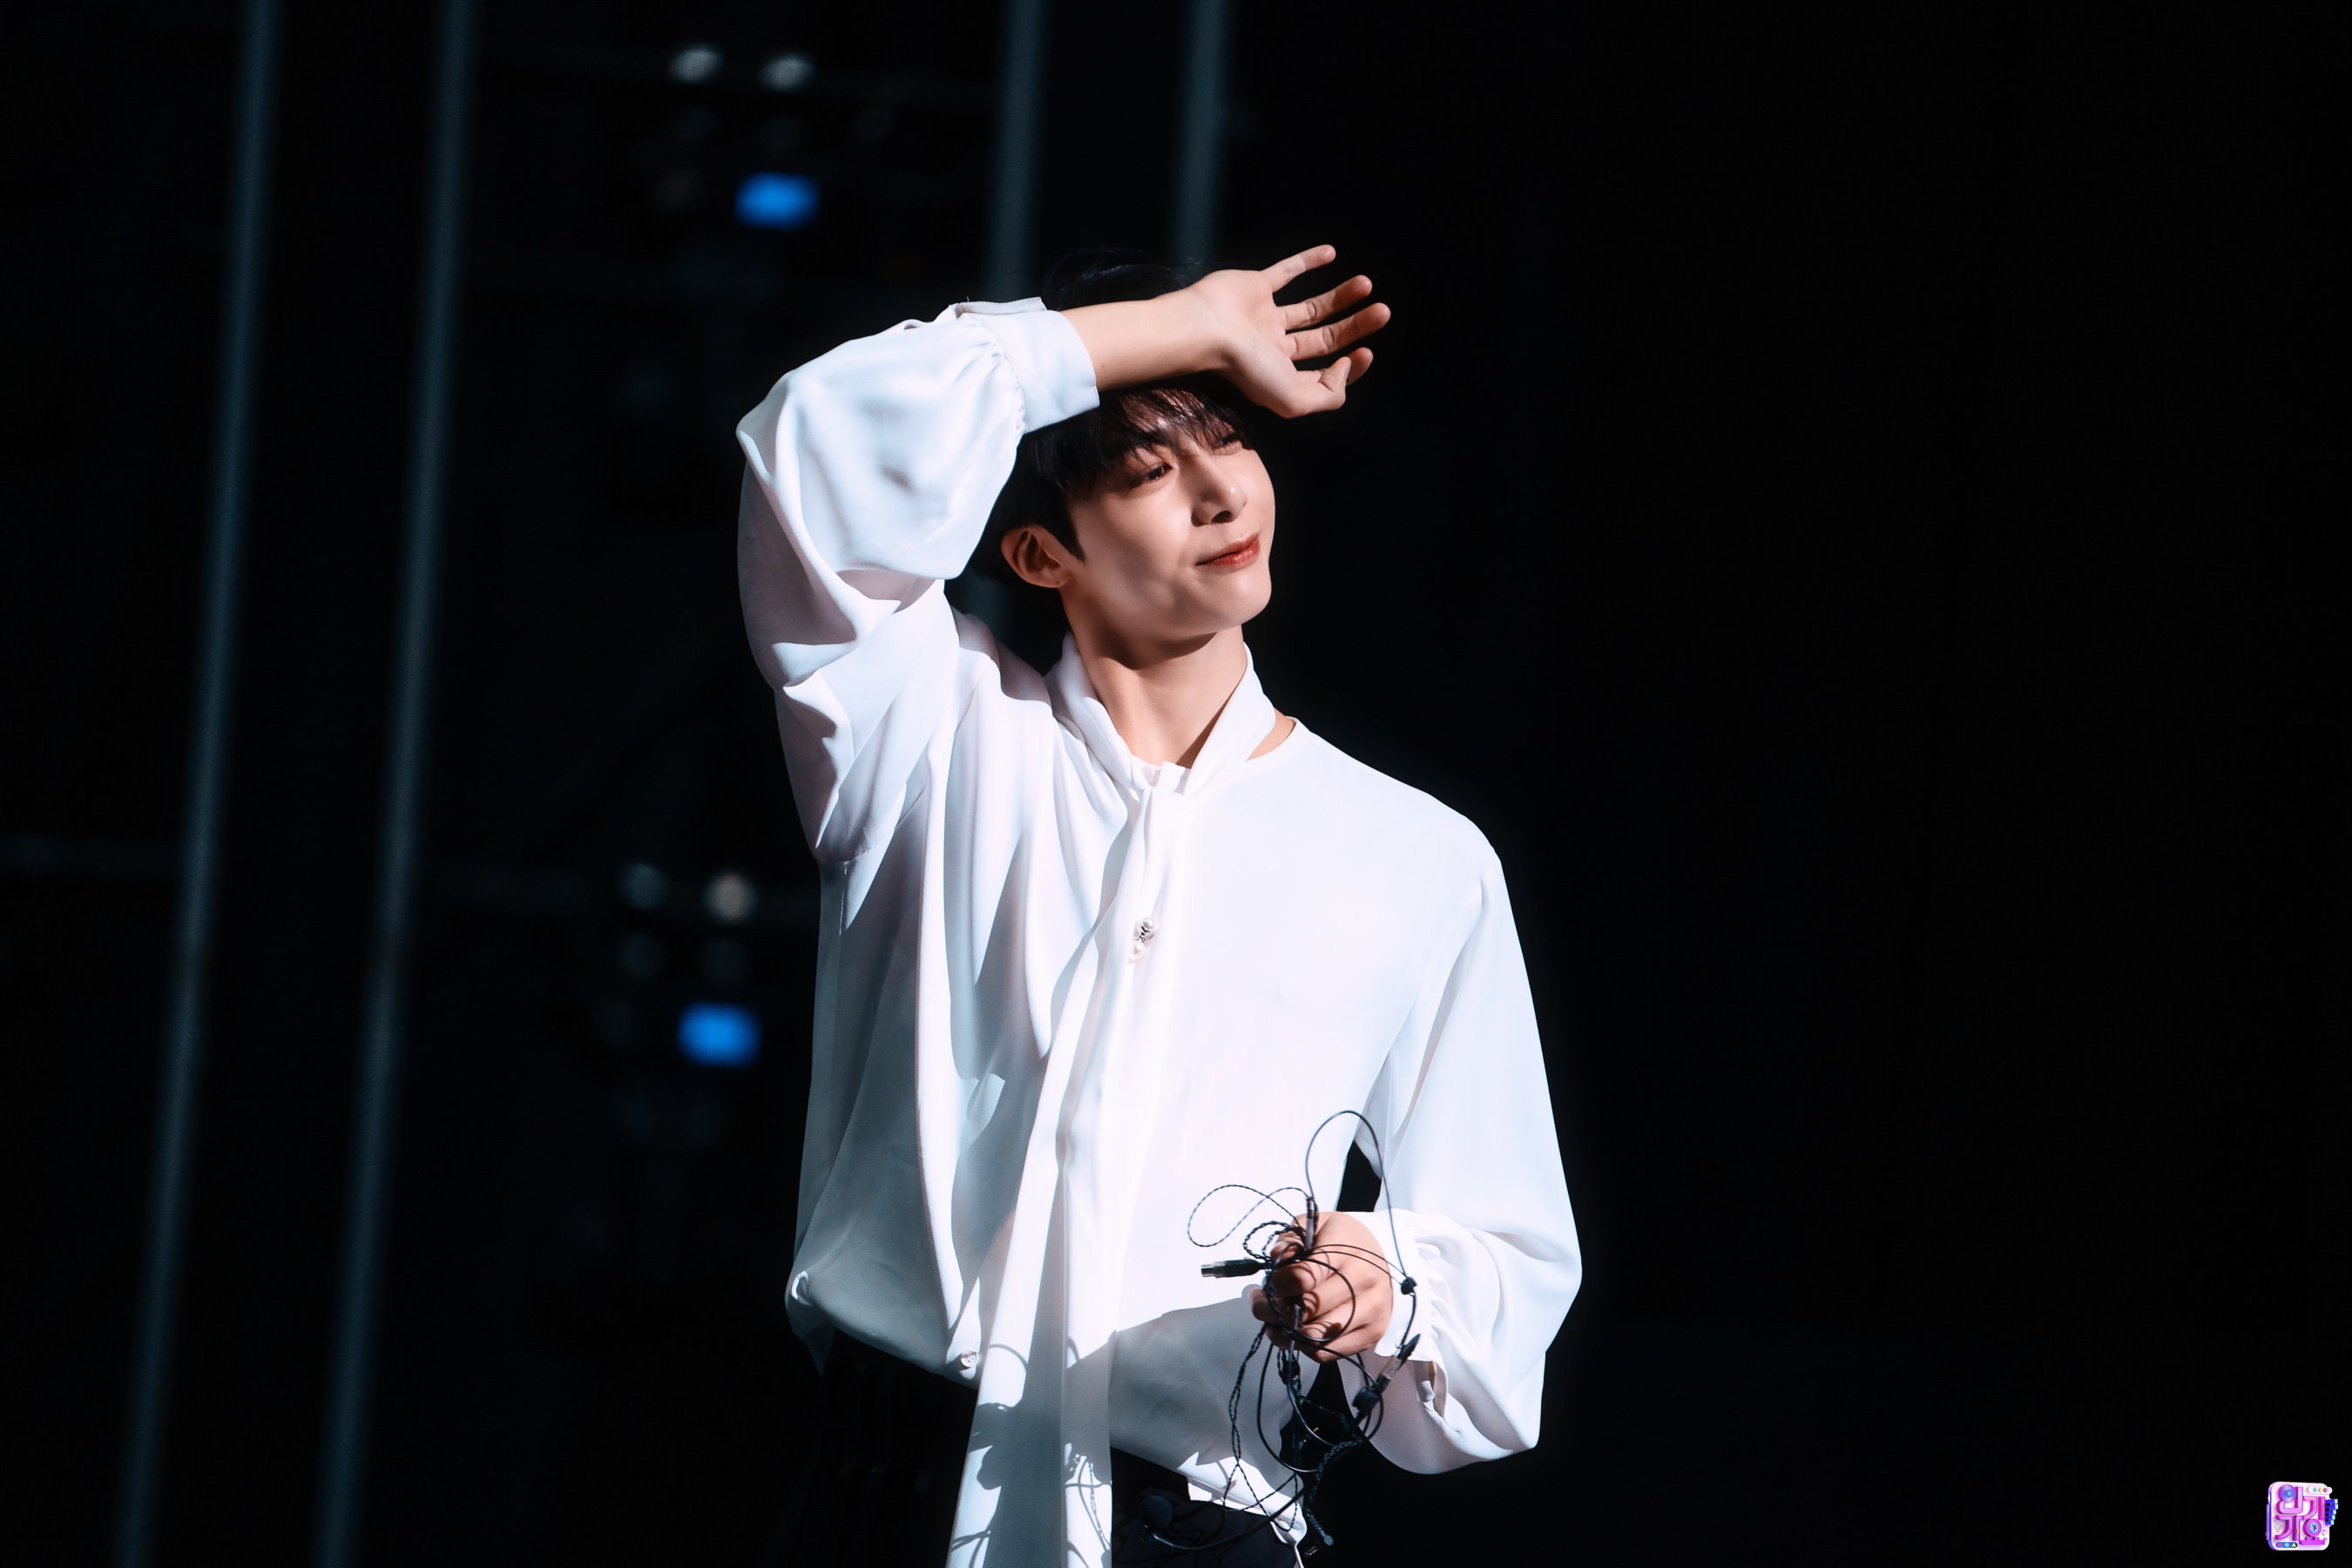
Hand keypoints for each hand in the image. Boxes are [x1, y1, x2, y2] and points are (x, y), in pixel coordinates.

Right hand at [1063, 244, 1389, 417]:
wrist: (1205, 329)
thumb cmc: (1245, 368)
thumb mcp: (1294, 401)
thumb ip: (1327, 396)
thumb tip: (1346, 368)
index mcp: (1281, 375)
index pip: (1323, 373)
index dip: (1350, 367)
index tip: (1365, 353)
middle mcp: (1274, 347)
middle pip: (1324, 338)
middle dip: (1356, 326)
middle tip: (1383, 312)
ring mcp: (1264, 315)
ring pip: (1310, 307)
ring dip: (1341, 296)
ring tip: (1367, 285)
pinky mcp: (1255, 285)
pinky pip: (1285, 271)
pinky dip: (1308, 261)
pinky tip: (1332, 254)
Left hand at [1246, 1209, 1394, 1362]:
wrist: (1379, 1255)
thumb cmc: (1340, 1240)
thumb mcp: (1314, 1224)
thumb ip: (1291, 1239)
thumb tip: (1277, 1258)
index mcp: (1346, 1249)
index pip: (1303, 1277)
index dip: (1277, 1285)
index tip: (1270, 1284)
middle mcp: (1364, 1279)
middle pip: (1308, 1309)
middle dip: (1274, 1310)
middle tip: (1261, 1305)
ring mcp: (1372, 1308)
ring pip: (1317, 1336)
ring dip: (1287, 1333)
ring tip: (1275, 1323)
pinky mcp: (1374, 1331)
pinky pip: (1330, 1352)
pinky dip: (1306, 1348)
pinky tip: (1298, 1333)